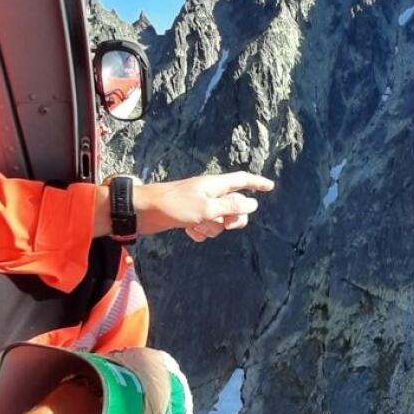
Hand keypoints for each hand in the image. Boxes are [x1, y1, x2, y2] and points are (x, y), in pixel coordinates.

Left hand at [136, 172, 273, 239]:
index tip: (270, 187)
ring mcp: (199, 206)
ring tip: (197, 226)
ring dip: (213, 228)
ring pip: (220, 220)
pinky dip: (200, 232)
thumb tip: (253, 204)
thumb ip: (231, 206)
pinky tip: (189, 231)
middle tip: (226, 223)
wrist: (144, 211)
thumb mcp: (207, 208)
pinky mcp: (189, 217)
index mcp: (215, 185)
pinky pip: (205, 228)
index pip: (242, 180)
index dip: (257, 183)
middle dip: (234, 218)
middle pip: (235, 206)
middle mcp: (209, 194)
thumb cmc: (174, 206)